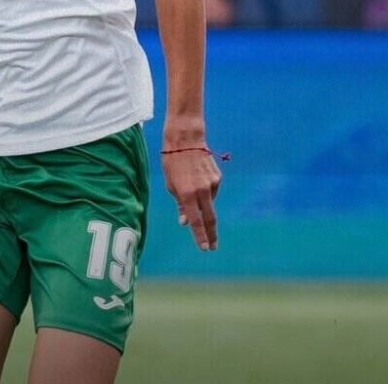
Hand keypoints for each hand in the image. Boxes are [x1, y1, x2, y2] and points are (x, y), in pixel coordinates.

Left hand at [161, 120, 221, 250]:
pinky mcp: (217, 178)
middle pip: (210, 218)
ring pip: (208, 202)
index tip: (205, 248)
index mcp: (187, 194)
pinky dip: (204, 191)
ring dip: (201, 202)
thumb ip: (179, 204)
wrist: (186, 140)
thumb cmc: (172, 162)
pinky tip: (195, 177)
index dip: (200, 236)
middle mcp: (202, 191)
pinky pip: (211, 191)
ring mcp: (212, 184)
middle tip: (213, 247)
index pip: (196, 221)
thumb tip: (184, 222)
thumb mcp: (170, 184)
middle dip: (211, 234)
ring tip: (187, 183)